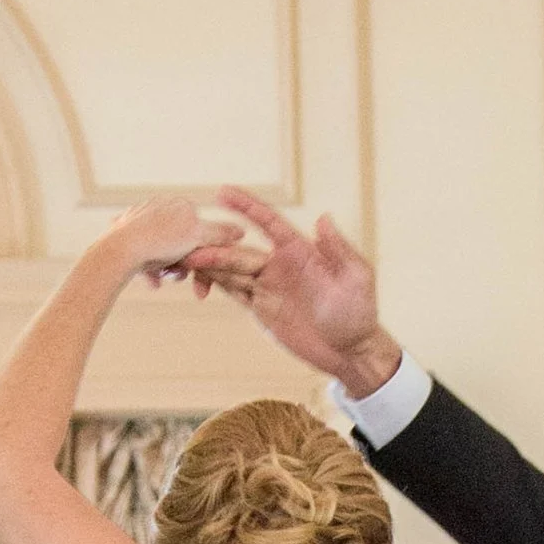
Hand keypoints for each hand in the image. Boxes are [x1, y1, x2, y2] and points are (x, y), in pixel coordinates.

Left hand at [98, 193, 217, 283]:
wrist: (120, 250)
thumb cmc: (159, 242)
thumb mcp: (198, 237)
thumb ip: (221, 234)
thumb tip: (240, 231)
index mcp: (180, 204)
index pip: (202, 232)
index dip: (204, 255)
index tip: (202, 274)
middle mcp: (160, 207)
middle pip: (183, 244)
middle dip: (184, 265)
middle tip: (179, 278)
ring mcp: (141, 220)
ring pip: (164, 252)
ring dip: (167, 269)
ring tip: (160, 277)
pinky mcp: (124, 234)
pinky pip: (145, 255)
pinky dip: (150, 270)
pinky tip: (150, 279)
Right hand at [185, 191, 397, 397]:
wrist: (350, 352)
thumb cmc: (359, 314)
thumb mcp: (356, 278)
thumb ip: (338, 249)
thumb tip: (323, 218)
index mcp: (300, 252)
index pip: (268, 223)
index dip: (246, 207)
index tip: (223, 192)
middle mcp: (280, 265)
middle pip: (240, 249)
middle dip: (214, 245)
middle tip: (190, 242)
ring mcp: (268, 287)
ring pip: (231, 269)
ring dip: (208, 264)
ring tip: (184, 260)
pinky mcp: (262, 309)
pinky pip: (233, 292)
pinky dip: (215, 284)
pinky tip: (198, 279)